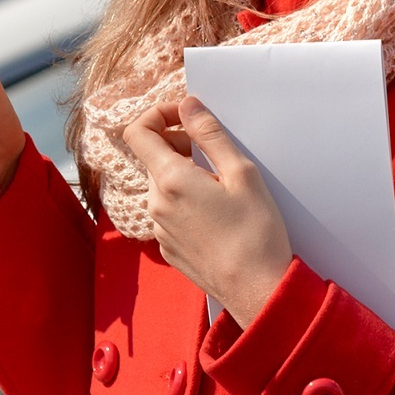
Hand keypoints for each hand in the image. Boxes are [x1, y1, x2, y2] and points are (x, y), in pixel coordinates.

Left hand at [119, 96, 293, 326]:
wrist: (257, 290)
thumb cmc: (255, 232)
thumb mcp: (241, 172)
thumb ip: (209, 134)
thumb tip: (187, 105)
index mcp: (170, 180)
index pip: (138, 132)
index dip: (158, 114)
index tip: (186, 117)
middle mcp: (155, 205)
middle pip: (152, 158)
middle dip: (177, 145)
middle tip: (213, 153)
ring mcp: (159, 230)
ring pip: (161, 187)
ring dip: (183, 175)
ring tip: (220, 187)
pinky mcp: (168, 248)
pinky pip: (168, 213)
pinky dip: (185, 202)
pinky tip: (216, 214)